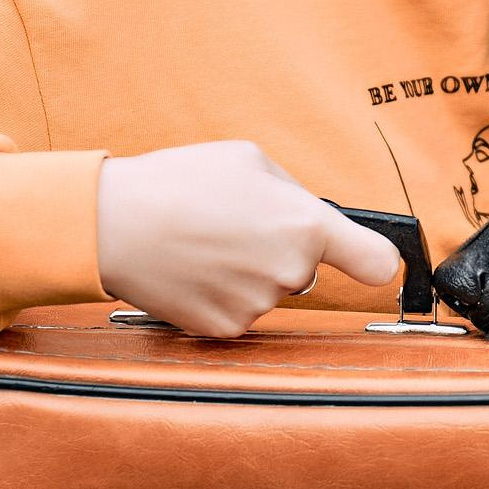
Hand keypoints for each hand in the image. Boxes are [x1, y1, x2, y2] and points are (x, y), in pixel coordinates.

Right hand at [95, 140, 404, 336]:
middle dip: (279, 249)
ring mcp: (258, 306)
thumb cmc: (179, 182)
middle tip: (234, 223)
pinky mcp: (225, 329)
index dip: (377, 261)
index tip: (372, 261)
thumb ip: (291, 192)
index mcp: (306, 226)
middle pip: (304, 267)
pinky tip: (194, 268)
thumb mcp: (250, 159)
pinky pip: (239, 310)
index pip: (375, 261)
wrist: (112, 225)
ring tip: (204, 240)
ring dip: (247, 271)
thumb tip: (306, 215)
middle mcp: (290, 272)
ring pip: (269, 289)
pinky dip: (220, 294)